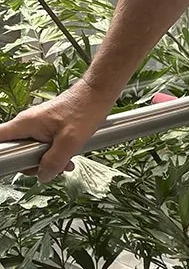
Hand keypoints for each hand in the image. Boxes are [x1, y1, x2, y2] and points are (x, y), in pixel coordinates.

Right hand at [0, 81, 114, 181]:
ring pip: (31, 150)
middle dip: (32, 164)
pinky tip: (69, 156)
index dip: (2, 155)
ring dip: (47, 160)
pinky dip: (55, 153)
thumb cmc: (86, 108)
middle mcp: (27, 123)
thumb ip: (53, 161)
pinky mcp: (48, 127)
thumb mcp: (70, 141)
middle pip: (15, 152)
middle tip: (51, 167)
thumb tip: (43, 176)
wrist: (100, 92)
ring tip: (66, 162)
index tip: (13, 164)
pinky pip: (44, 145)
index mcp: (25, 124)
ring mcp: (37, 125)